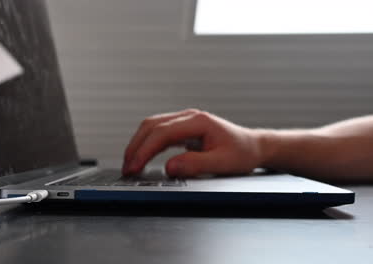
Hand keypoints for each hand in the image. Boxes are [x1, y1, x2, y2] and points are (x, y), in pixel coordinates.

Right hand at [122, 109, 262, 177]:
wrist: (253, 147)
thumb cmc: (242, 153)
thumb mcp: (223, 163)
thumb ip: (195, 164)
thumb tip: (169, 167)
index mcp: (198, 121)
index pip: (162, 133)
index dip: (145, 150)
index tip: (135, 166)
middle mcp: (189, 117)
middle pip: (151, 126)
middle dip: (136, 146)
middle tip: (127, 168)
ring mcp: (185, 121)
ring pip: (152, 127)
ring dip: (138, 144)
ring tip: (130, 164)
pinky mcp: (183, 128)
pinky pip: (158, 132)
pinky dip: (146, 144)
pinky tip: (142, 156)